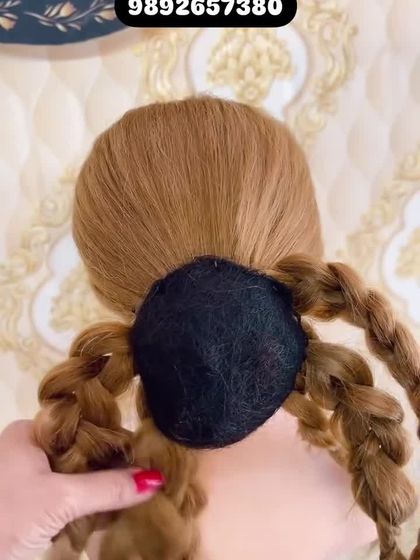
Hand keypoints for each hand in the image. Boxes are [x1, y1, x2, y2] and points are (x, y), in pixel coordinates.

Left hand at [0, 420, 163, 559]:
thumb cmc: (6, 516)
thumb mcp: (60, 499)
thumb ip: (107, 488)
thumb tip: (155, 479)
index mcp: (29, 432)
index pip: (82, 424)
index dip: (112, 437)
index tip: (142, 451)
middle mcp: (29, 448)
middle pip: (82, 450)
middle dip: (109, 465)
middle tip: (142, 475)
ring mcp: (28, 477)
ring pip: (76, 475)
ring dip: (100, 487)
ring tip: (135, 491)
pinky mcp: (31, 503)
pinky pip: (68, 494)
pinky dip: (87, 503)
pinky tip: (111, 508)